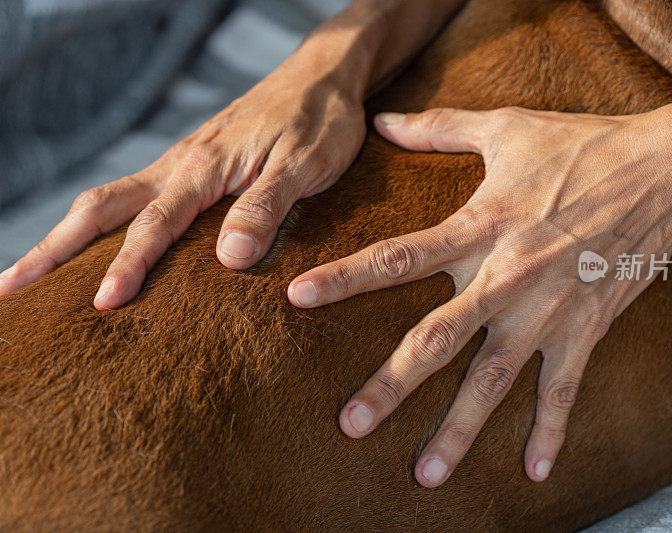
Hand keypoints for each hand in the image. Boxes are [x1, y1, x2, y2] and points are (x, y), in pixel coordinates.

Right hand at [0, 59, 365, 308]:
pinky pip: (134, 195)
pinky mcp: (191, 164)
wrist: (321, 75)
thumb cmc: (319, 120)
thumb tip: (228, 259)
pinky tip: (97, 245)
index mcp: (204, 167)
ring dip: (66, 237)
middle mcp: (180, 164)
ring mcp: (180, 163)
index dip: (128, 266)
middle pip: (101, 209)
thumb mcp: (306, 165)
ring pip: (109, 200)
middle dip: (54, 250)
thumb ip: (267, 207)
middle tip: (10, 288)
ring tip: (32, 273)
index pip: (155, 224)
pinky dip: (103, 223)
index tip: (103, 305)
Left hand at [288, 104, 671, 485]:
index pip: (397, 257)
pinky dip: (550, 432)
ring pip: (493, 381)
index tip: (298, 299)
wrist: (665, 169)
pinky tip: (533, 473)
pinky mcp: (586, 328)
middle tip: (349, 426)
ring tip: (425, 476)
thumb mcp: (506, 128)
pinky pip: (564, 391)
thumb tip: (382, 120)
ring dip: (458, 430)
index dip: (344, 277)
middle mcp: (505, 277)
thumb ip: (439, 127)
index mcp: (479, 227)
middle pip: (436, 340)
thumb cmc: (581, 145)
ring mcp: (547, 310)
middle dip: (391, 386)